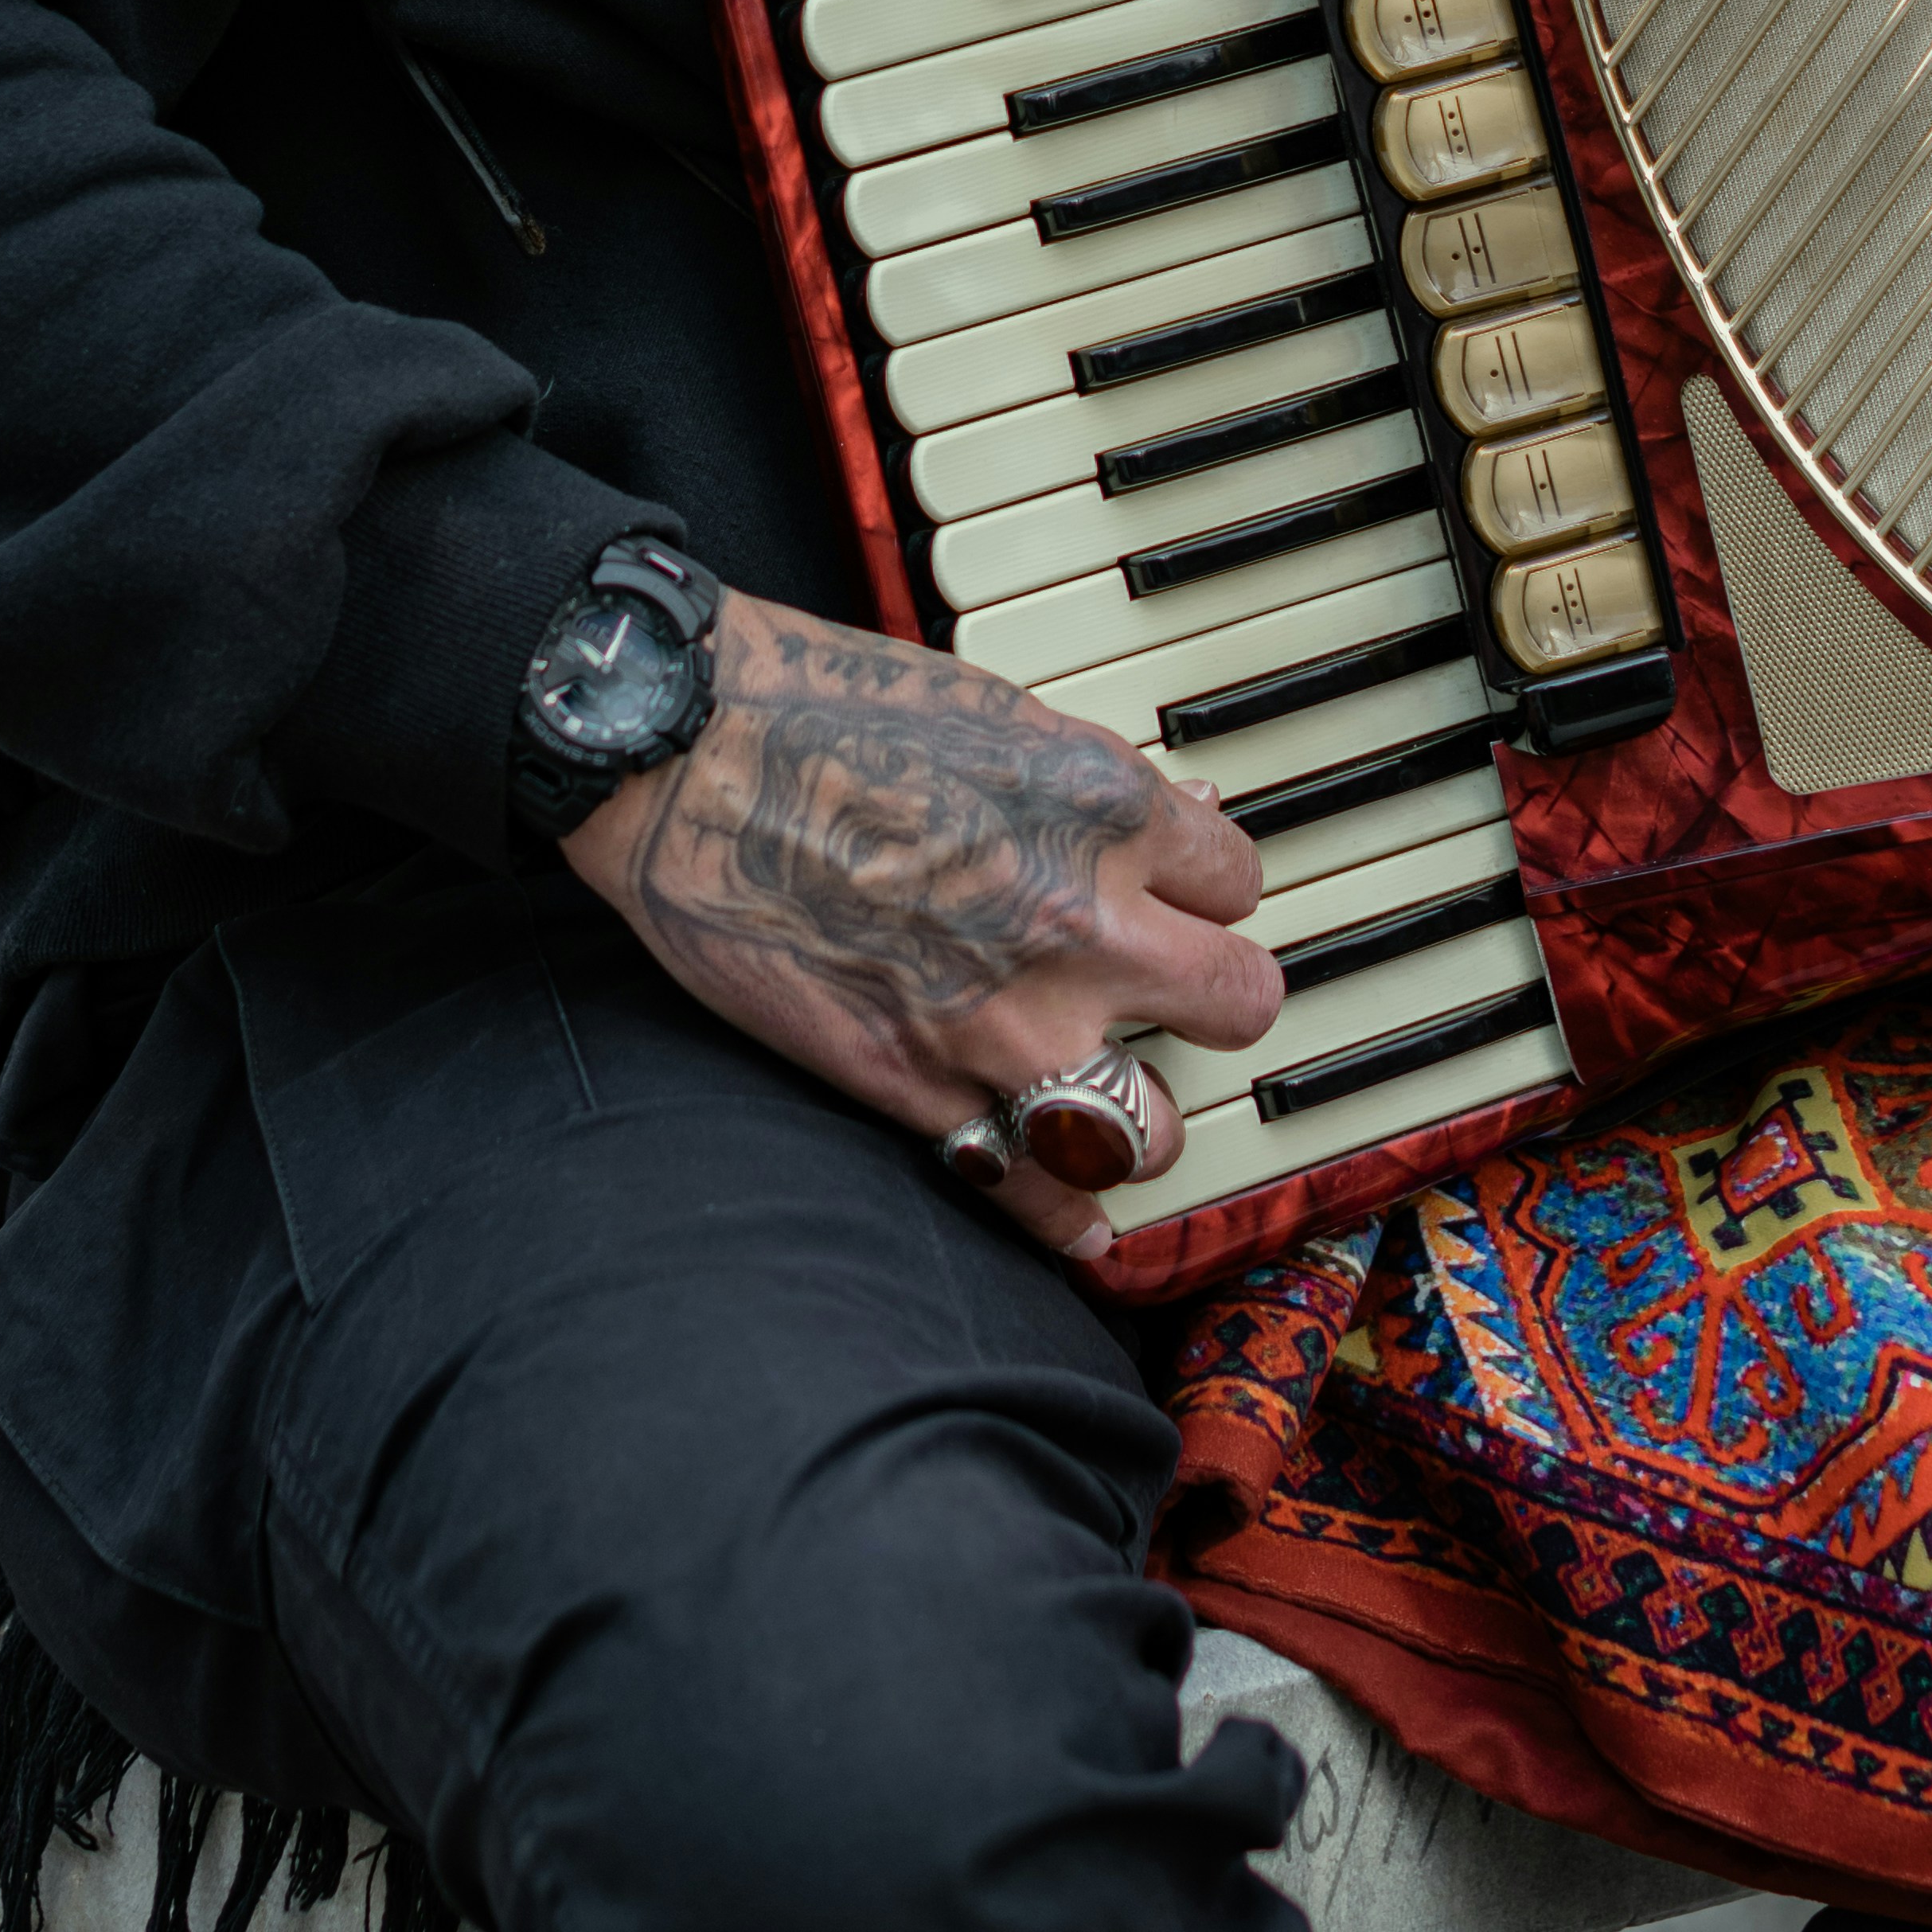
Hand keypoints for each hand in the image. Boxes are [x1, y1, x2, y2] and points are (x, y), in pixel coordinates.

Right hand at [560, 590, 1282, 1257]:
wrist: (690, 754)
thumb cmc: (826, 709)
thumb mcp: (996, 712)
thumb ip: (1094, 786)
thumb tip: (1182, 816)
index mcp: (1104, 808)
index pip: (1239, 882)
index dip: (1208, 891)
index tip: (1181, 900)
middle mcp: (1078, 922)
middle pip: (1240, 1004)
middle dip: (1216, 1000)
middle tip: (1179, 1001)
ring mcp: (1003, 1020)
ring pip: (1159, 1130)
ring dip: (1144, 1118)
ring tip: (1118, 1100)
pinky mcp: (920, 1088)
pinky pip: (1037, 1191)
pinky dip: (1066, 1218)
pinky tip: (1081, 1222)